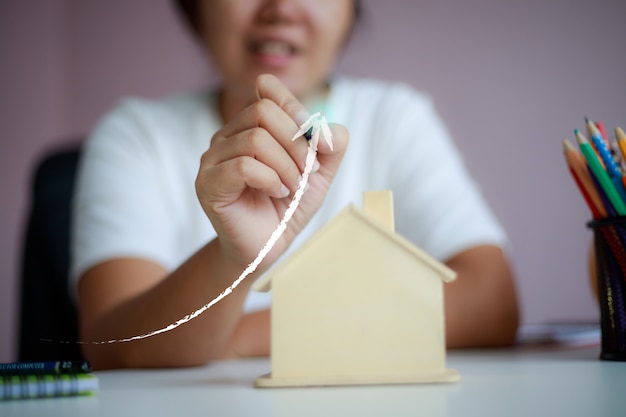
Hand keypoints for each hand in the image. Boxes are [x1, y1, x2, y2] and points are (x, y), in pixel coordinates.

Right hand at [196, 74, 348, 270]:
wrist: (266, 248)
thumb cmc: (286, 208)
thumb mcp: (319, 175)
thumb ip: (331, 148)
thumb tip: (333, 131)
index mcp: (250, 126)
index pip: (267, 91)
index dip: (296, 108)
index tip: (319, 142)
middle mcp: (227, 136)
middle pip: (263, 111)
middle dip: (296, 142)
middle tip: (308, 172)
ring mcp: (212, 159)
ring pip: (255, 139)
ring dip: (286, 166)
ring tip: (293, 188)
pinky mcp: (207, 183)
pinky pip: (243, 165)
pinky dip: (270, 179)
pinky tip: (277, 193)